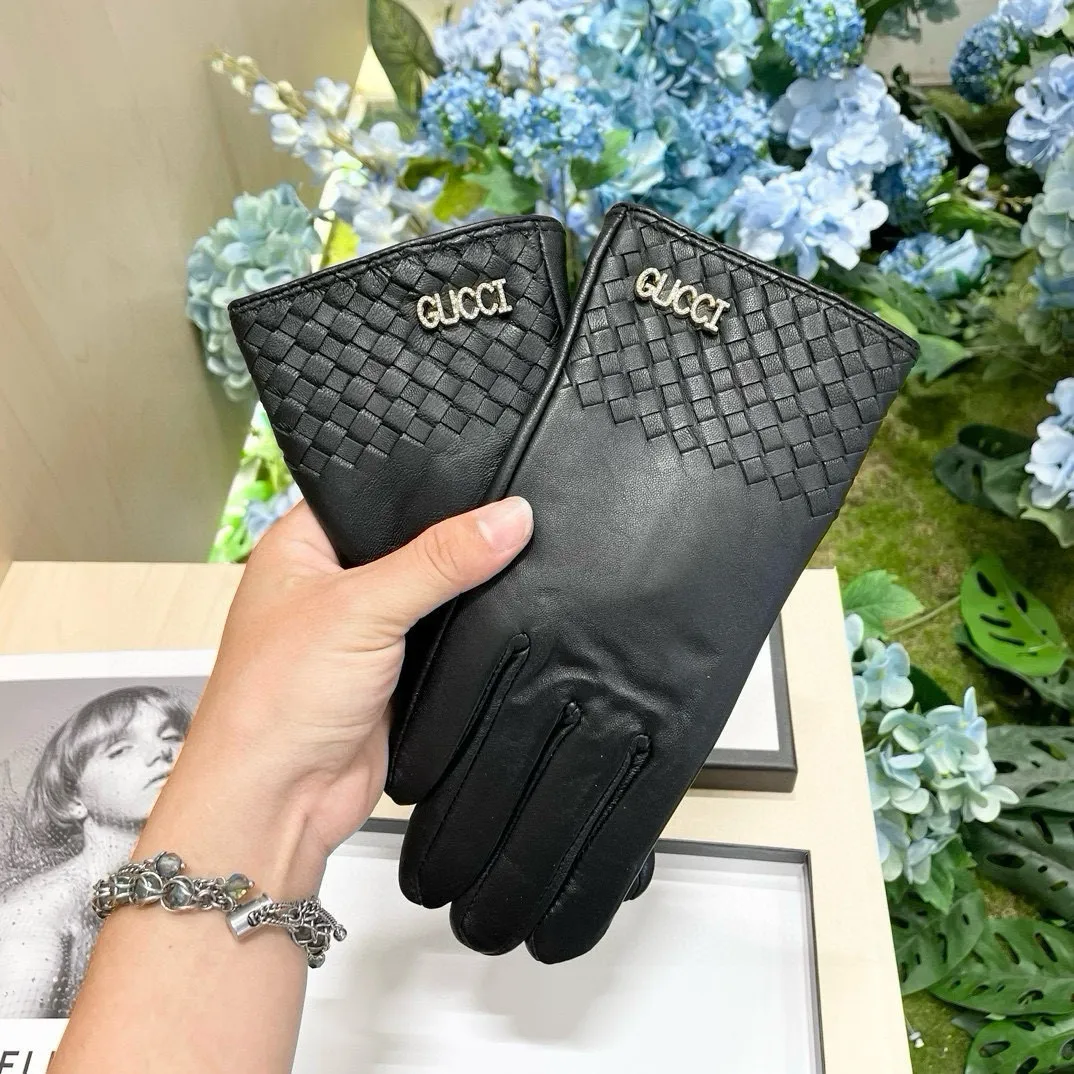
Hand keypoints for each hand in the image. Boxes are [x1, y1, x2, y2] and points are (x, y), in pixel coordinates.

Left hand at [173, 495, 532, 870]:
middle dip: (455, 540)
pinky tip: (502, 614)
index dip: (427, 484)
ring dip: (464, 590)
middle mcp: (333, 584)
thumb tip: (506, 518)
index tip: (486, 472)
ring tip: (514, 560)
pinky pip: (446, 639)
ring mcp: (366, 630)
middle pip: (412, 543)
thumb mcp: (361, 608)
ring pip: (433, 593)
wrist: (280, 802)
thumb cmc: (273, 702)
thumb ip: (439, 560)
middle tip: (509, 517)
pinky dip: (470, 633)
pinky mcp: (396, 673)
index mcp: (302, 546)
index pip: (374, 492)